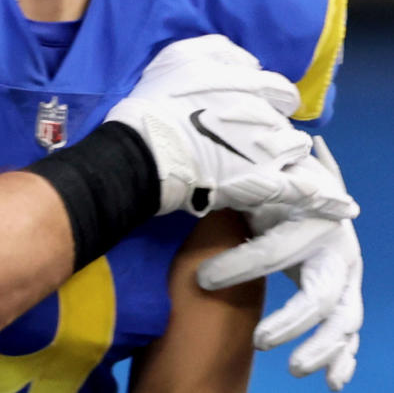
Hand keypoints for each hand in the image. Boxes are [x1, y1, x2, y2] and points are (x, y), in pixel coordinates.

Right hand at [104, 35, 356, 218]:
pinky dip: (319, 195)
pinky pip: (302, 189)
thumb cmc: (159, 100)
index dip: (270, 98)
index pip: (280, 90)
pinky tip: (332, 200)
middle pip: (286, 120)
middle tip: (249, 136)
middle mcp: (269, 116)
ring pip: (296, 148)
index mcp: (253, 85)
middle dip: (273, 126)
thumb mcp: (182, 55)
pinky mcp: (265, 184)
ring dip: (287, 152)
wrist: (147, 147)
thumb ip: (222, 51)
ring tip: (267, 161)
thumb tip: (250, 62)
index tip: (254, 106)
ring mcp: (269, 152)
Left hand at [198, 137, 360, 390]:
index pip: (273, 252)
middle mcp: (338, 253)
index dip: (237, 266)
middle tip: (259, 341)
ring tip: (295, 369)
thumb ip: (245, 185)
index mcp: (315, 222)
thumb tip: (216, 187)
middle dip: (291, 322)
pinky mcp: (346, 295)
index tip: (201, 279)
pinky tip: (333, 383)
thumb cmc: (275, 182)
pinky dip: (343, 359)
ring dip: (322, 348)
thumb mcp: (260, 178)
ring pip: (343, 320)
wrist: (309, 182)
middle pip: (320, 296)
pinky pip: (348, 332)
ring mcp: (347, 278)